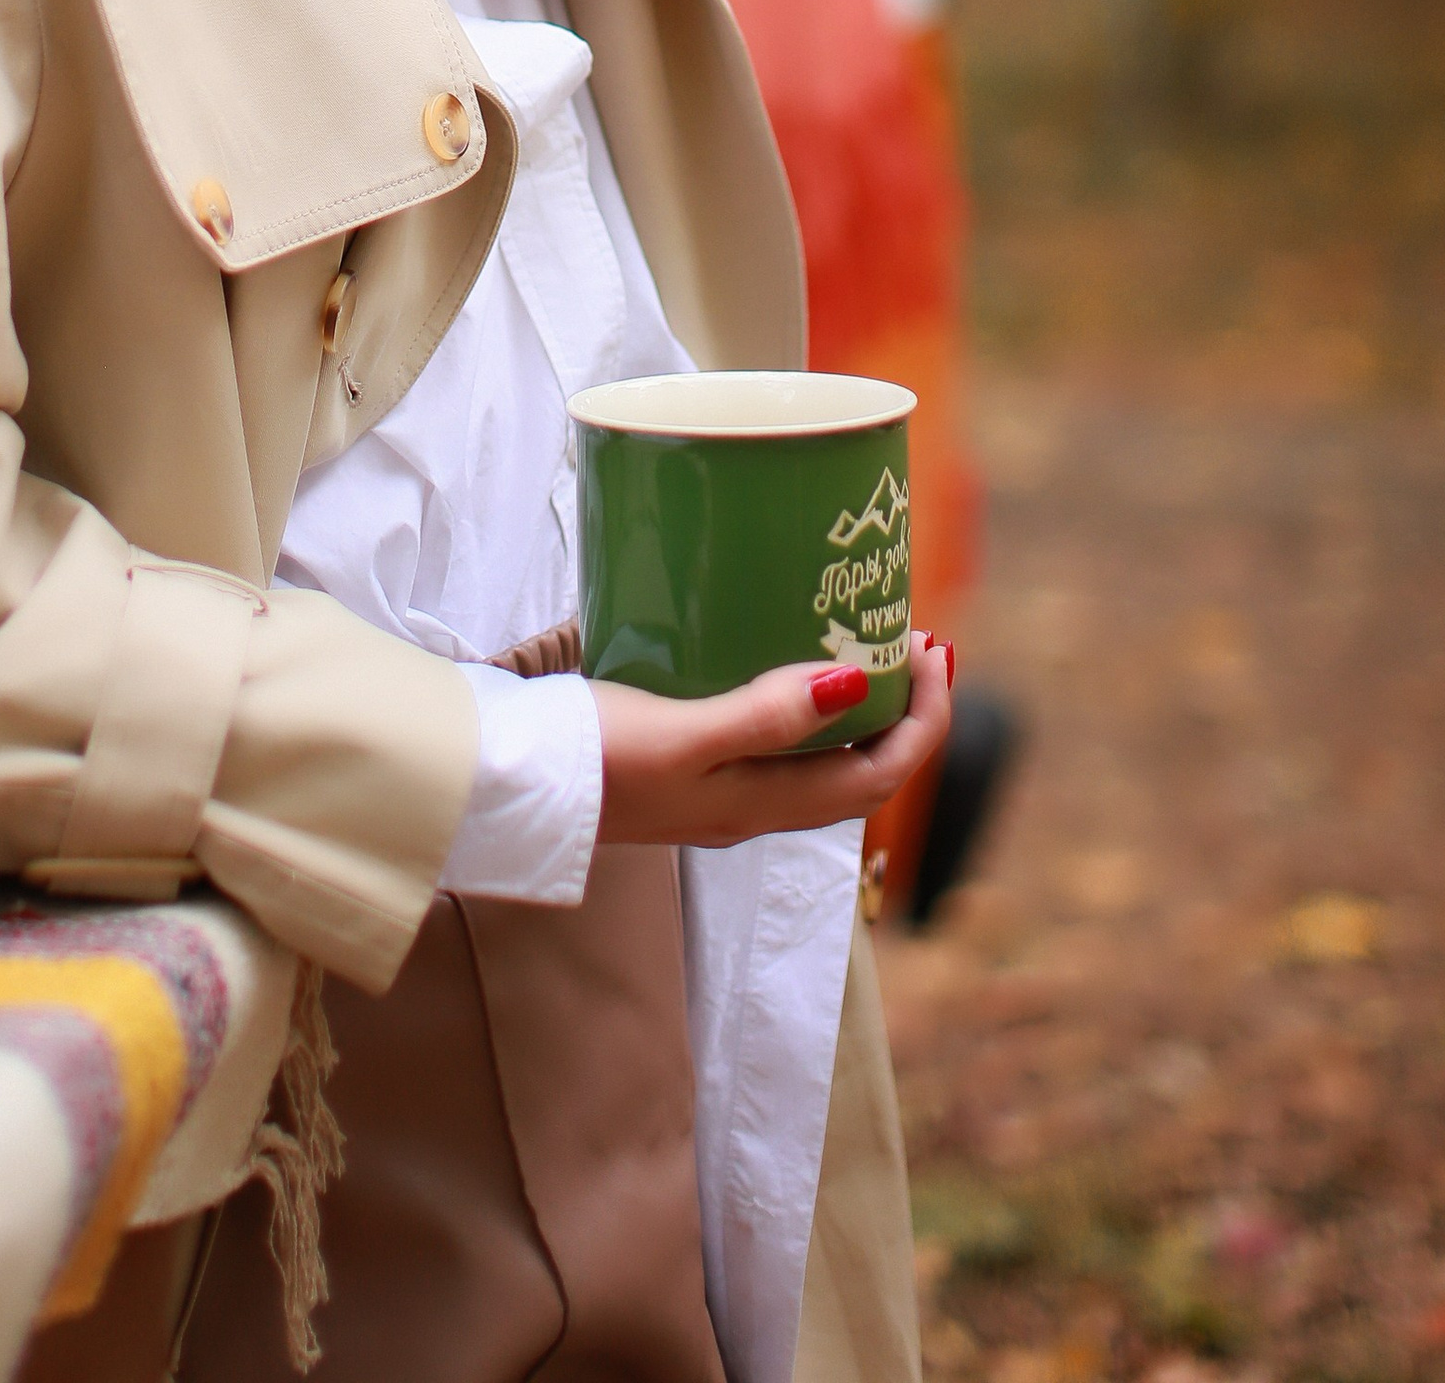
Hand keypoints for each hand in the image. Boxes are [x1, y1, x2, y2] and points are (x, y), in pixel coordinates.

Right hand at [593, 633, 952, 850]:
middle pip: (859, 772)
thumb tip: (855, 684)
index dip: (924, 720)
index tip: (934, 650)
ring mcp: (718, 790)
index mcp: (762, 805)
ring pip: (818, 760)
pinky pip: (775, 744)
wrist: (510, 789)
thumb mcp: (684, 735)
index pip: (879, 775)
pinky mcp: (687, 765)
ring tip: (863, 645)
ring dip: (857, 710)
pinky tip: (779, 664)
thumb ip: (766, 716)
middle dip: (903, 711)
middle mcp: (750, 806)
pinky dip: (804, 706)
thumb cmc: (593, 759)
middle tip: (912, 638)